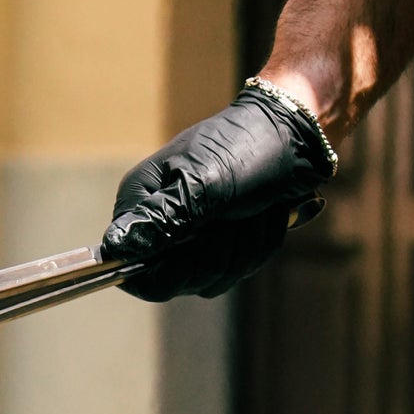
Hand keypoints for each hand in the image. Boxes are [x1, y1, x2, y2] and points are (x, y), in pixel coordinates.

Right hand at [99, 83, 336, 301]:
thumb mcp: (206, 183)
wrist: (297, 134)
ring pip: (209, 278)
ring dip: (245, 248)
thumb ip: (162, 218)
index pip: (130, 265)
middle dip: (219, 254)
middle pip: (175, 279)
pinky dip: (257, 247)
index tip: (198, 246)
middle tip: (239, 214)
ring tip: (259, 209)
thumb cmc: (249, 148)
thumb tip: (116, 247)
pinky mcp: (219, 243)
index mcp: (141, 201)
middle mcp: (159, 221)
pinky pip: (232, 272)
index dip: (166, 271)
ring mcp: (190, 235)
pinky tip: (268, 215)